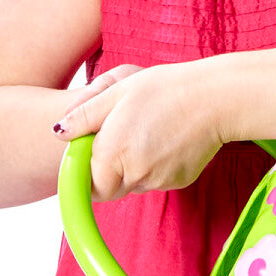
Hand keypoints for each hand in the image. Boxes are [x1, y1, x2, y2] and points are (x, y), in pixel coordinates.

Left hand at [52, 62, 223, 199]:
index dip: (89, 172)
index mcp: (112, 151)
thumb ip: (83, 113)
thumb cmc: (165, 88)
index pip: (89, 185)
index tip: (95, 153)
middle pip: (112, 187)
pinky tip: (168, 139)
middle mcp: (134, 173)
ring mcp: (159, 180)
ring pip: (135, 183)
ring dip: (134, 166)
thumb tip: (59, 132)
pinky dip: (157, 165)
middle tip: (124, 135)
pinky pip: (157, 180)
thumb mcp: (118, 89)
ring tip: (150, 130)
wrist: (216, 99)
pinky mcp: (179, 182)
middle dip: (111, 169)